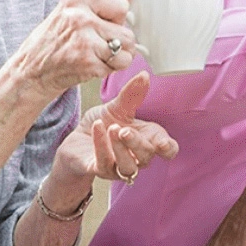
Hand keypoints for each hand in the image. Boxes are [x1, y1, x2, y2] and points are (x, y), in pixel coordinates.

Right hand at [9, 0, 138, 102]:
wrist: (28, 73)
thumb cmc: (51, 43)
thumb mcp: (71, 12)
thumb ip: (102, 0)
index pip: (122, 5)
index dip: (115, 19)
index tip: (100, 26)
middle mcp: (79, 16)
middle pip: (127, 31)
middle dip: (118, 42)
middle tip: (95, 46)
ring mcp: (83, 40)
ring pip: (127, 49)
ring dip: (116, 58)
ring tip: (94, 56)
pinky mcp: (86, 62)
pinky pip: (118, 65)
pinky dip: (107, 69)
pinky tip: (88, 66)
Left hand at [51, 73, 177, 198]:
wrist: (77, 138)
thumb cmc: (104, 124)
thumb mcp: (118, 107)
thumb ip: (132, 94)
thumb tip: (144, 75)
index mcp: (148, 140)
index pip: (168, 150)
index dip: (168, 149)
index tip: (163, 143)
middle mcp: (137, 157)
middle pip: (146, 156)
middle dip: (136, 143)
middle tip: (124, 129)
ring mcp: (119, 167)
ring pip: (128, 166)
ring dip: (121, 149)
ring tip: (112, 128)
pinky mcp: (99, 170)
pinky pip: (103, 163)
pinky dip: (101, 145)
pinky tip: (97, 127)